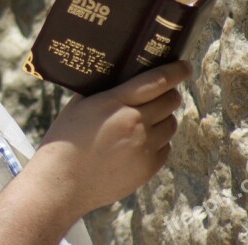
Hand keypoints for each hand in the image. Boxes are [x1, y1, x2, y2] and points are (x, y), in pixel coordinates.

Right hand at [32, 60, 191, 215]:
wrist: (62, 181)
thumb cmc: (66, 140)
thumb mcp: (79, 105)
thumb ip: (103, 91)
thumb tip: (121, 78)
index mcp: (116, 102)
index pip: (157, 81)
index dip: (175, 71)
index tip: (184, 66)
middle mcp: (135, 122)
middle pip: (170, 101)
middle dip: (169, 94)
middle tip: (161, 94)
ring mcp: (144, 147)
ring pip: (171, 124)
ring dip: (163, 118)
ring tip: (145, 121)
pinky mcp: (148, 168)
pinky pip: (165, 147)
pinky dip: (158, 142)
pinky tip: (138, 143)